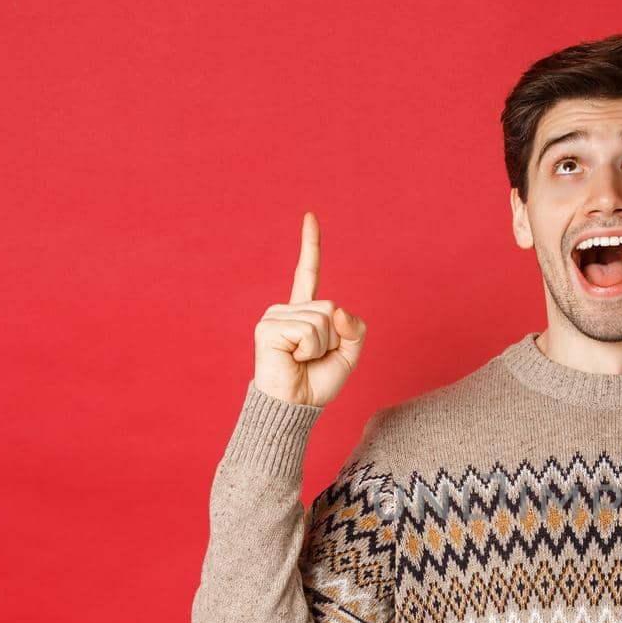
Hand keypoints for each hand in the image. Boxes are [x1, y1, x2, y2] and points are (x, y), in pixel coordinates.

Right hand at [252, 211, 367, 406]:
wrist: (295, 406)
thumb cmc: (317, 382)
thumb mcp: (348, 354)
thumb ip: (354, 328)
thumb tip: (338, 309)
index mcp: (304, 312)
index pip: (308, 272)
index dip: (310, 245)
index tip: (310, 216)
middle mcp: (287, 309)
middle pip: (330, 306)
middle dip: (333, 338)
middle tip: (313, 358)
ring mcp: (274, 316)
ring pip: (321, 319)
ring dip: (321, 346)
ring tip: (302, 360)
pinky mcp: (267, 328)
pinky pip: (308, 331)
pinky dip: (309, 350)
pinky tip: (293, 359)